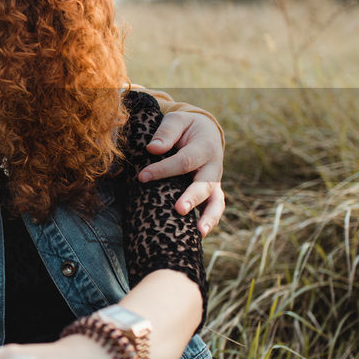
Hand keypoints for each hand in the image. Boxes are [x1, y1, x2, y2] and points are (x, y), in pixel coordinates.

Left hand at [137, 110, 225, 235]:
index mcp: (205, 147)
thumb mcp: (177, 120)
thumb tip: (152, 149)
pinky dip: (209, 222)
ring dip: (209, 217)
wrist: (205, 132)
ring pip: (216, 202)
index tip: (142, 177)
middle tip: (179, 209)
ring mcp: (215, 183)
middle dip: (192, 198)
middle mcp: (213, 167)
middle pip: (204, 185)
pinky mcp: (212, 193)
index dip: (163, 170)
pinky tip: (198, 238)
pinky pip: (214, 209)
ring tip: (199, 232)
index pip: (184, 161)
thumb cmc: (185, 128)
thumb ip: (166, 131)